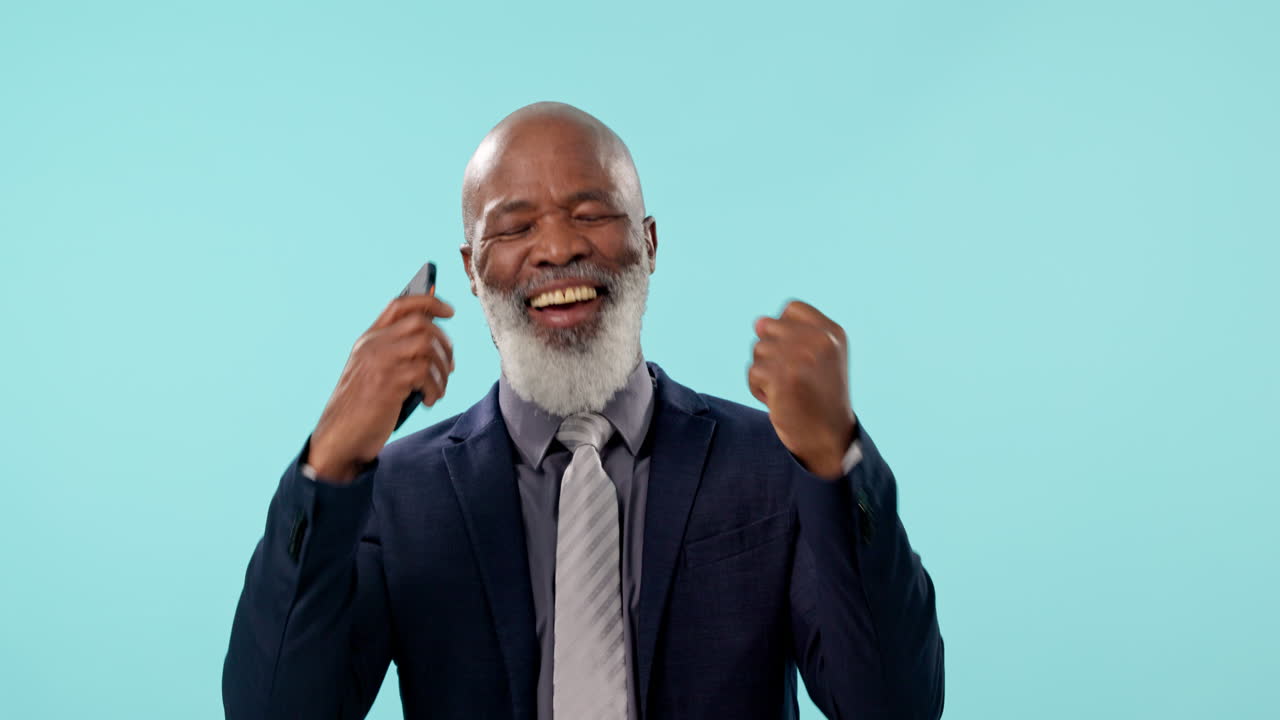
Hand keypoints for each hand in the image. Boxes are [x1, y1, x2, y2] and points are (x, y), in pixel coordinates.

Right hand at [308, 294, 455, 482]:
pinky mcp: (388, 382)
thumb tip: (436, 341)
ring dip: (442, 370)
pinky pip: (426, 374)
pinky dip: (436, 388)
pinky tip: (429, 401)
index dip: (428, 301)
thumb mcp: (374, 371)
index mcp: (368, 339)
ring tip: (439, 389)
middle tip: (449, 367)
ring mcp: (380, 361)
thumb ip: (396, 353)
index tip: (450, 311)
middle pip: (422, 323)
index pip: (400, 305)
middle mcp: (372, 344)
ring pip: (428, 347)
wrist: (340, 436)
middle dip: (445, 344)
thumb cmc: (362, 407)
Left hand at [748, 300, 856, 479]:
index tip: (798, 358)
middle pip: (769, 328)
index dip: (785, 331)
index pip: (792, 309)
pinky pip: (752, 372)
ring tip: (788, 391)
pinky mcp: (782, 376)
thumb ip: (791, 335)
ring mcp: (801, 357)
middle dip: (772, 354)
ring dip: (765, 373)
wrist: (828, 439)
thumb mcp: (818, 359)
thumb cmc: (819, 398)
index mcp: (832, 332)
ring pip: (758, 350)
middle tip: (793, 378)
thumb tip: (758, 322)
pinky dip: (759, 390)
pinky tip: (780, 402)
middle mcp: (820, 340)